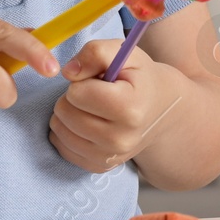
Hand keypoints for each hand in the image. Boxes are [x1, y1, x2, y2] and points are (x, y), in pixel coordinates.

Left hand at [48, 39, 182, 173]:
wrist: (160, 109)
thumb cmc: (139, 78)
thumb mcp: (124, 53)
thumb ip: (95, 53)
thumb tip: (68, 72)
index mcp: (130, 108)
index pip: (77, 93)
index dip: (82, 80)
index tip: (98, 80)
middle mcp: (120, 139)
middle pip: (65, 112)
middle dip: (72, 97)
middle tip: (94, 94)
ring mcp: (110, 157)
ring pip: (59, 130)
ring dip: (67, 113)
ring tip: (91, 107)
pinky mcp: (99, 167)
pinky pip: (62, 147)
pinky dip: (67, 132)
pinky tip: (85, 123)